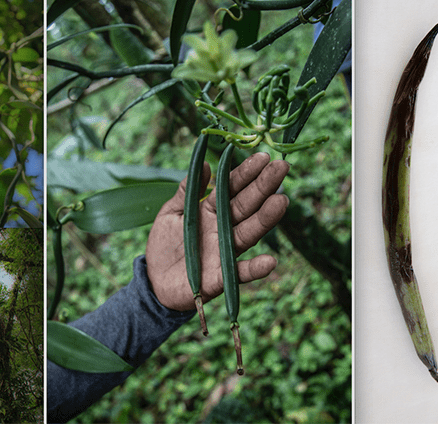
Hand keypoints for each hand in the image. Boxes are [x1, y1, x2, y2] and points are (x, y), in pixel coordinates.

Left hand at [145, 152, 289, 310]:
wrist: (155, 282)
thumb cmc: (164, 244)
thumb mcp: (170, 213)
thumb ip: (186, 191)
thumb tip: (204, 164)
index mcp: (210, 210)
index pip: (231, 188)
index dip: (246, 173)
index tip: (263, 157)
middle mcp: (223, 229)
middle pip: (246, 206)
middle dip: (264, 187)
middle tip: (282, 167)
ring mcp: (224, 251)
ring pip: (248, 233)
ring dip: (265, 219)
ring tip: (281, 202)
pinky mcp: (221, 277)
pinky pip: (241, 273)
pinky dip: (255, 269)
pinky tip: (270, 261)